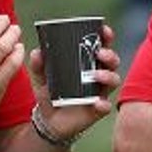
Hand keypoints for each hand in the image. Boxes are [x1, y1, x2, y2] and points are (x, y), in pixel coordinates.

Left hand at [29, 23, 120, 139]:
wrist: (48, 120)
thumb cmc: (50, 93)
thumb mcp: (41, 77)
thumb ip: (38, 64)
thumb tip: (37, 52)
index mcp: (87, 63)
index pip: (101, 46)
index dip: (105, 37)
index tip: (104, 30)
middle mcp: (98, 75)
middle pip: (112, 61)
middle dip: (110, 54)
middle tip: (99, 53)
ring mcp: (99, 92)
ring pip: (114, 80)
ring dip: (108, 76)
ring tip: (96, 75)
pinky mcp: (98, 109)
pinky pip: (106, 106)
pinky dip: (103, 104)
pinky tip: (97, 103)